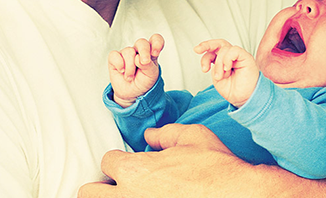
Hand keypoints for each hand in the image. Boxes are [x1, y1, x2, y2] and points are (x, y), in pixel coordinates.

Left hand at [77, 124, 282, 197]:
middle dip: (101, 186)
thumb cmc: (216, 168)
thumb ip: (165, 134)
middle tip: (118, 185)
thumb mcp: (192, 137)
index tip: (131, 162)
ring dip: (114, 197)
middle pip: (88, 193)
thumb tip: (151, 135)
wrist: (236, 193)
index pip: (106, 162)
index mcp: (135, 170)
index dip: (120, 159)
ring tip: (130, 193)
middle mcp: (129, 196)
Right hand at [108, 34, 163, 106]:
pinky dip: (119, 64)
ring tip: (130, 77)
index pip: (156, 40)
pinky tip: (122, 71)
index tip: (155, 53)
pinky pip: (114, 55)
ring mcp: (127, 53)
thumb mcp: (151, 76)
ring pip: (128, 51)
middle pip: (141, 42)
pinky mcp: (115, 58)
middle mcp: (139, 51)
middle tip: (144, 62)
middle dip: (144, 52)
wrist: (132, 93)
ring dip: (130, 67)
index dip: (157, 42)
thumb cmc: (143, 82)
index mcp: (151, 53)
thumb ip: (148, 66)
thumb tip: (138, 58)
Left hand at [194, 39, 259, 106]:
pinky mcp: (246, 57)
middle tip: (198, 50)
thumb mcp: (218, 79)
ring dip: (218, 64)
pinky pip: (234, 50)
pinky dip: (227, 59)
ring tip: (220, 76)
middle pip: (219, 43)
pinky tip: (227, 68)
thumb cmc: (234, 90)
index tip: (199, 60)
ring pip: (224, 49)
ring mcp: (238, 56)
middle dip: (207, 44)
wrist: (245, 98)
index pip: (213, 51)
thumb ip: (214, 67)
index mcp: (223, 61)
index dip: (205, 53)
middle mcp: (231, 57)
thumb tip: (213, 60)